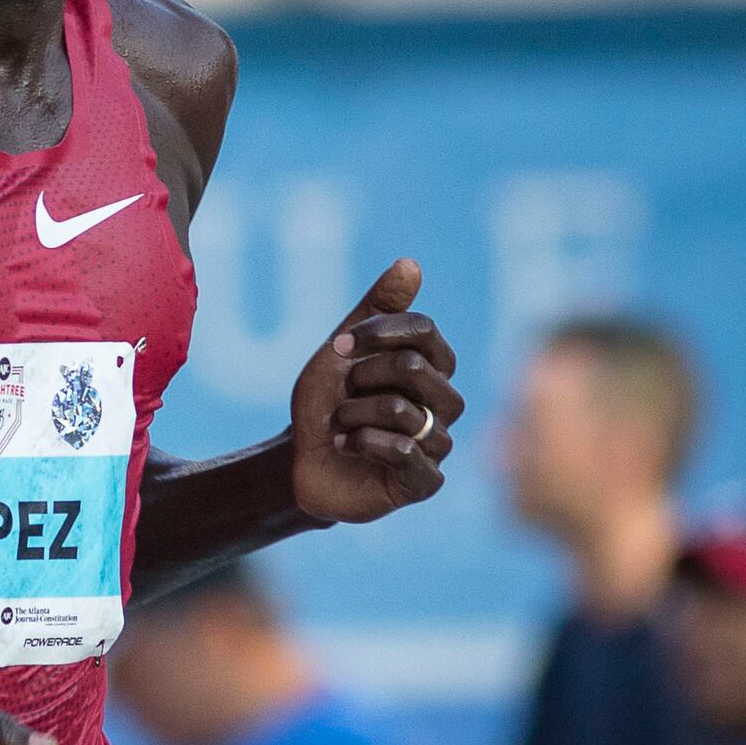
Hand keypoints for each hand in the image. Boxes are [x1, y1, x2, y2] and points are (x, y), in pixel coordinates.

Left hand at [290, 260, 461, 526]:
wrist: (301, 461)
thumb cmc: (327, 405)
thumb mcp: (343, 352)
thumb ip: (376, 310)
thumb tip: (410, 263)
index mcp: (433, 367)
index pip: (424, 331)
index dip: (377, 333)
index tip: (340, 346)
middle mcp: (445, 403)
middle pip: (413, 367)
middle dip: (362, 377)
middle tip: (343, 396)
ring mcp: (439, 443)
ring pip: (402, 410)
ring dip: (354, 414)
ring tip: (341, 426)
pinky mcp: (425, 481)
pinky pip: (402, 450)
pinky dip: (362, 443)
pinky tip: (346, 447)